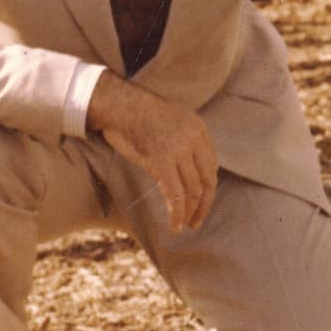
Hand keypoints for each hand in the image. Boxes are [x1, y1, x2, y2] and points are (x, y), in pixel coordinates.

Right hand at [86, 72, 218, 231]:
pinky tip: (175, 225)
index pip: (211, 165)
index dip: (207, 186)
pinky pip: (176, 195)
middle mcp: (194, 140)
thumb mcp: (172, 119)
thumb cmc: (138, 113)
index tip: (201, 200)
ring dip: (190, 212)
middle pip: (207, 180)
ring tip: (185, 225)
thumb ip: (184, 138)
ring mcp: (179, 151)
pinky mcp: (162, 162)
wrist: (119, 104)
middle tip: (197, 220)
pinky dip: (177, 213)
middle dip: (204, 203)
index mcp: (199, 129)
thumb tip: (184, 163)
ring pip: (193, 190)